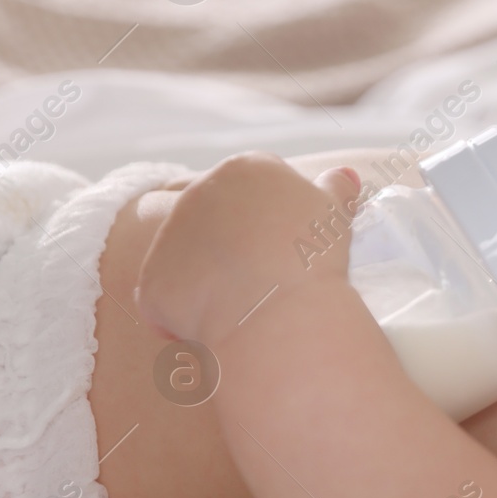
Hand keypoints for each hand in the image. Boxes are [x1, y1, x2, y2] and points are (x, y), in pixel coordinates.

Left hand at [134, 153, 363, 347]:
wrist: (277, 312)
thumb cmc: (312, 257)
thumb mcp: (334, 214)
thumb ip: (334, 189)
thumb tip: (344, 173)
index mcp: (244, 169)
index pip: (253, 189)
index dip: (272, 218)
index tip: (289, 244)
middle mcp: (197, 193)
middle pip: (216, 220)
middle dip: (235, 245)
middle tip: (268, 276)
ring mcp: (168, 235)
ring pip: (189, 258)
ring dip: (209, 279)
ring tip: (246, 305)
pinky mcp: (151, 279)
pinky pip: (167, 299)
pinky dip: (185, 316)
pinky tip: (221, 328)